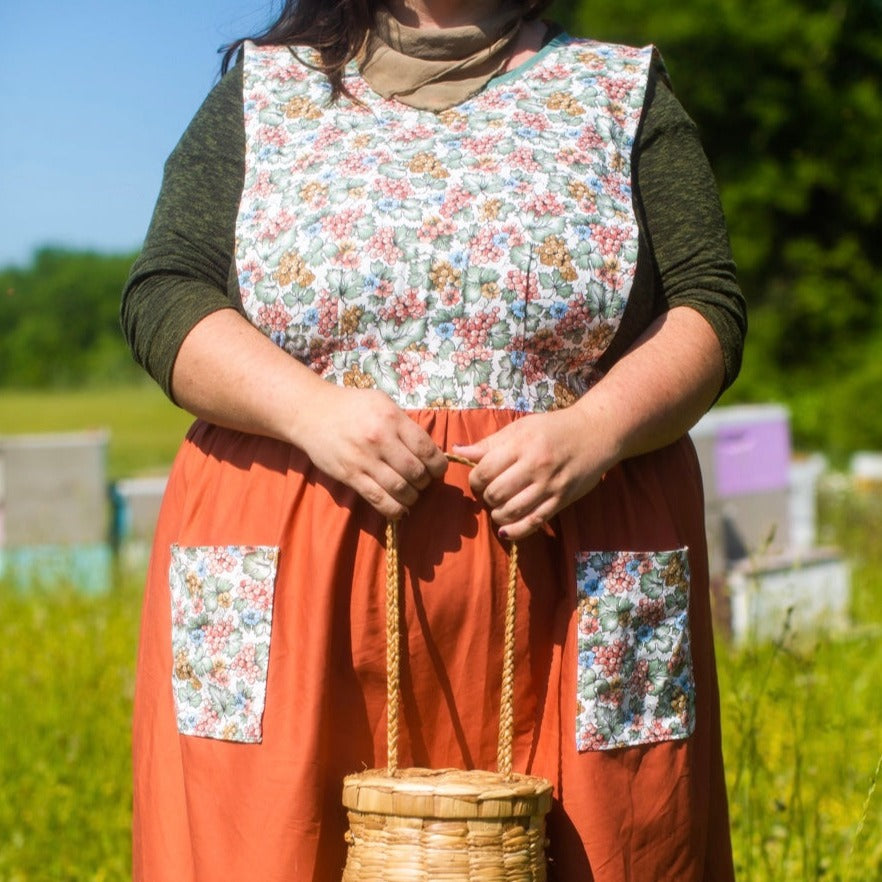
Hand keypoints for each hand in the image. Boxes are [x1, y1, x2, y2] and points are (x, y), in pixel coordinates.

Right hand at [297, 385, 447, 518]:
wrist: (312, 413)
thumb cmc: (351, 406)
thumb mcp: (382, 403)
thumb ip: (404, 424)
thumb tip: (428, 448)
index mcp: (392, 419)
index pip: (427, 449)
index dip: (438, 465)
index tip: (437, 469)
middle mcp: (380, 439)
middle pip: (416, 472)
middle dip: (425, 482)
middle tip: (422, 481)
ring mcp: (364, 460)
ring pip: (401, 489)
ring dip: (412, 497)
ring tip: (411, 493)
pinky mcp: (351, 476)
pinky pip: (379, 499)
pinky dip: (395, 509)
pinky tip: (400, 509)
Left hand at [453, 407, 617, 540]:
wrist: (596, 433)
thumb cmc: (554, 428)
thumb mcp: (521, 428)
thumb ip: (489, 443)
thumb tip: (457, 451)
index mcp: (521, 444)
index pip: (484, 470)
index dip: (475, 480)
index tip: (480, 479)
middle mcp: (535, 466)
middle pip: (496, 493)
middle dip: (486, 497)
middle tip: (490, 493)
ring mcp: (550, 485)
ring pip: (512, 511)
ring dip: (498, 515)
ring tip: (499, 508)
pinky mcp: (561, 500)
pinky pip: (533, 522)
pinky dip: (515, 531)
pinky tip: (506, 530)